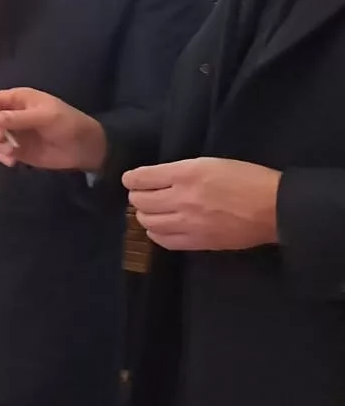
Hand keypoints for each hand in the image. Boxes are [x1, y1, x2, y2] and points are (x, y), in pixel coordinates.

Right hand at [0, 88, 106, 171]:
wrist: (85, 149)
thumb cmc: (68, 124)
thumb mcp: (46, 117)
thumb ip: (19, 118)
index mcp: (20, 100)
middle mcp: (13, 115)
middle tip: (1, 138)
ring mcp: (14, 133)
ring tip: (10, 153)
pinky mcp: (16, 150)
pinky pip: (0, 152)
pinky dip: (1, 157)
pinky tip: (12, 162)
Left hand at [123, 158, 280, 251]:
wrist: (275, 208)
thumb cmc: (248, 179)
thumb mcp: (212, 163)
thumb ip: (181, 171)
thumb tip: (156, 179)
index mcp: (187, 174)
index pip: (141, 178)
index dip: (132, 179)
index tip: (131, 180)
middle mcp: (182, 198)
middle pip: (140, 201)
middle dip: (137, 196)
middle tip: (143, 195)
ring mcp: (188, 223)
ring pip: (147, 222)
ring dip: (145, 215)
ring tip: (151, 211)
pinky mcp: (197, 242)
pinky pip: (163, 240)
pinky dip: (156, 233)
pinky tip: (161, 228)